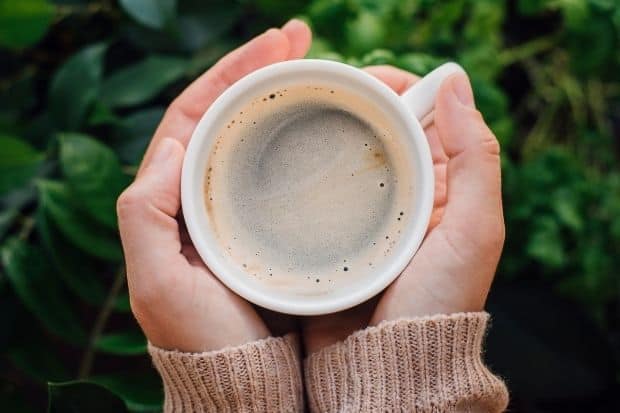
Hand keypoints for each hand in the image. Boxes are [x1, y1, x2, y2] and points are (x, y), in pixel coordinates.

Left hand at [117, 20, 311, 351]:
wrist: (244, 381)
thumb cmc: (204, 339)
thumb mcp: (158, 282)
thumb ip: (144, 214)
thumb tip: (173, 145)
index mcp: (171, 199)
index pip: (194, 115)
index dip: (229, 73)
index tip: (273, 45)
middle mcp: (201, 194)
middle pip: (226, 114)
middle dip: (259, 69)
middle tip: (301, 39)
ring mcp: (237, 206)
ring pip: (254, 135)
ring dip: (281, 95)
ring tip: (317, 65)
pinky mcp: (268, 223)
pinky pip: (279, 168)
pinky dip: (298, 138)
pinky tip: (323, 122)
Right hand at [303, 67, 504, 352]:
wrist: (388, 365)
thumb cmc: (436, 304)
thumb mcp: (474, 230)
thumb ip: (475, 158)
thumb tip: (457, 83)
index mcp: (443, 189)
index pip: (424, 120)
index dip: (403, 89)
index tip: (370, 78)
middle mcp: (405, 197)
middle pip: (381, 133)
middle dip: (358, 106)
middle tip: (326, 94)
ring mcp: (365, 215)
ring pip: (346, 158)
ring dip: (328, 135)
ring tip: (301, 116)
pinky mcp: (331, 234)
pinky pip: (318, 192)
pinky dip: (306, 172)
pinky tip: (288, 159)